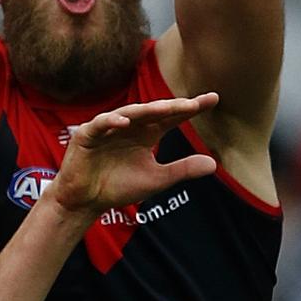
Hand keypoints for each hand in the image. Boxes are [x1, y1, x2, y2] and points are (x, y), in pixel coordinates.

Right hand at [51, 93, 218, 220]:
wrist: (86, 200)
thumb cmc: (119, 186)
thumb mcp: (157, 179)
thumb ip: (182, 170)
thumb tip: (214, 163)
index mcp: (147, 133)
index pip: (172, 117)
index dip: (191, 108)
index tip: (214, 99)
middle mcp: (130, 126)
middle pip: (154, 111)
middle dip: (173, 106)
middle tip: (193, 103)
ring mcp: (108, 127)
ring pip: (129, 113)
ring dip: (146, 110)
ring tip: (166, 108)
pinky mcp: (87, 134)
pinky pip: (101, 124)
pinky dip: (112, 121)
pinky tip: (125, 122)